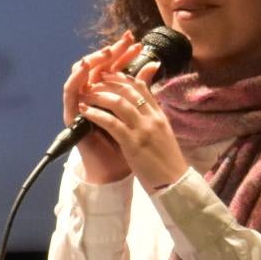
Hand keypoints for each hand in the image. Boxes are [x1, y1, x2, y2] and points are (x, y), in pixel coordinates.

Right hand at [61, 37, 138, 183]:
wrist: (117, 168)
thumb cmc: (127, 141)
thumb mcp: (139, 109)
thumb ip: (141, 86)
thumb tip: (153, 62)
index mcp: (107, 94)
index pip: (113, 68)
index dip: (123, 54)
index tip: (137, 43)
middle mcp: (91, 96)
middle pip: (96, 68)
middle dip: (109, 53)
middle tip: (123, 42)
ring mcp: (80, 105)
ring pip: (79, 76)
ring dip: (91, 62)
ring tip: (105, 52)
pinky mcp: (71, 115)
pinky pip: (69, 93)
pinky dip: (75, 79)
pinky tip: (83, 68)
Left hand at [77, 66, 191, 190]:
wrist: (175, 183)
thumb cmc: (167, 162)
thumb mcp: (162, 134)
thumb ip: (152, 119)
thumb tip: (143, 109)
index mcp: (159, 115)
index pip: (141, 87)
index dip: (122, 78)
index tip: (106, 76)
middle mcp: (152, 118)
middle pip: (128, 90)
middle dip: (107, 83)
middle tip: (91, 82)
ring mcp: (143, 129)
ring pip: (119, 102)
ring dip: (99, 95)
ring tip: (85, 95)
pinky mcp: (134, 143)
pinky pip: (112, 123)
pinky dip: (96, 114)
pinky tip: (85, 112)